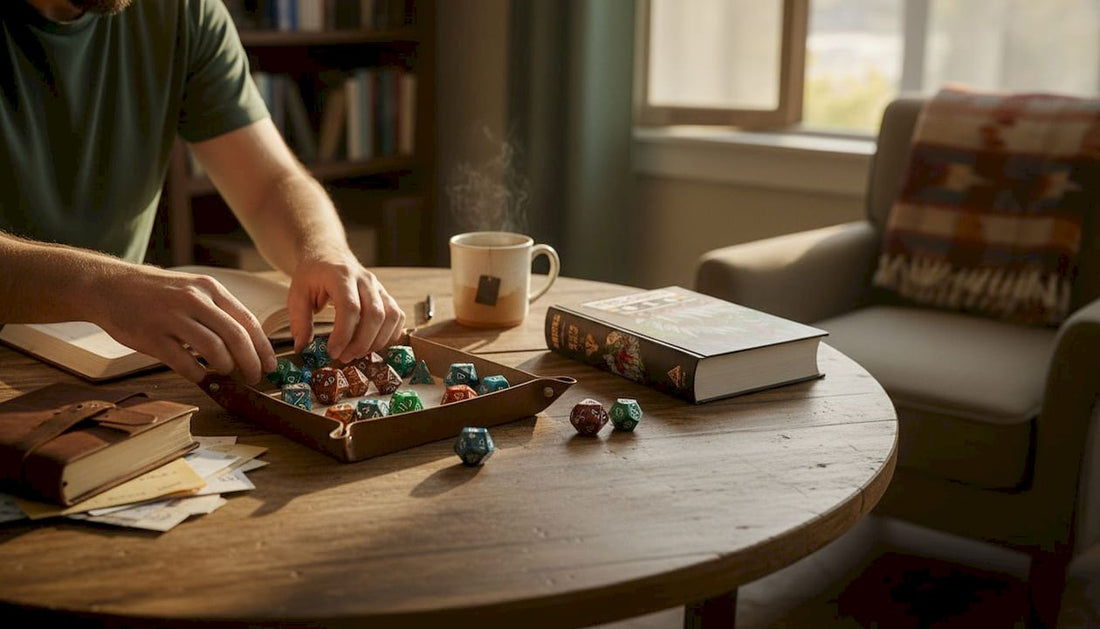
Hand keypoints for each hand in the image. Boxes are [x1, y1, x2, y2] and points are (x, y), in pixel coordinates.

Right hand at [95, 266, 277, 383]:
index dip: (263, 347)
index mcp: (209, 289)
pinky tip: (202, 378)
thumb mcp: (191, 290)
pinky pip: (184, 362)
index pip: (247, 321)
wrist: (108, 286)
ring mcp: (172, 318)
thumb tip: (246, 342)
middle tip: (255, 377)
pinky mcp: (152, 337)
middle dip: (251, 362)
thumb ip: (217, 312)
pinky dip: (198, 374)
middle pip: (236, 337)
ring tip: (227, 374)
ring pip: (214, 349)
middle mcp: (194, 301)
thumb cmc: (155, 292)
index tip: (271, 364)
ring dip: (226, 367)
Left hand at [286, 252, 405, 362]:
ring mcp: (379, 287)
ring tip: (357, 353)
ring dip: (377, 341)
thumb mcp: (297, 293)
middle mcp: (365, 280)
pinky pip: (398, 317)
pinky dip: (390, 335)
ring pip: (391, 317)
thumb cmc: (313, 275)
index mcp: (341, 276)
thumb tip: (302, 348)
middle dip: (362, 342)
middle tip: (344, 357)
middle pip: (375, 315)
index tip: (332, 351)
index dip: (343, 334)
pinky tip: (373, 344)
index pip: (350, 308)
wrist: (329, 254)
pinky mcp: (386, 295)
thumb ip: (299, 321)